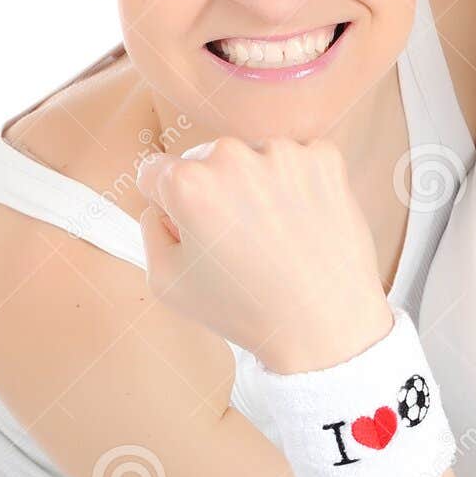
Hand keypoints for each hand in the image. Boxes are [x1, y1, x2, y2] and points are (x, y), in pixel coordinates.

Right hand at [134, 136, 393, 372]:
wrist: (324, 323)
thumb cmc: (245, 310)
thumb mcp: (166, 282)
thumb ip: (150, 230)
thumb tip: (162, 202)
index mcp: (188, 183)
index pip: (154, 171)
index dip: (167, 204)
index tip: (188, 225)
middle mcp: (235, 156)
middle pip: (206, 160)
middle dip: (212, 191)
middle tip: (236, 239)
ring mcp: (284, 153)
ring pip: (253, 158)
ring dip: (257, 185)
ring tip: (273, 236)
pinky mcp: (324, 158)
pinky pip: (298, 161)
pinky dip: (298, 184)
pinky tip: (301, 222)